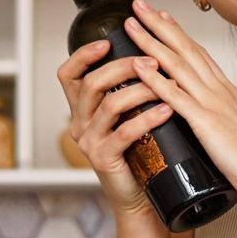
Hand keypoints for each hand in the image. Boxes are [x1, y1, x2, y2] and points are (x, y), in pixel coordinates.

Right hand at [54, 36, 180, 220]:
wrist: (140, 196)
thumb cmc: (139, 152)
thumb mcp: (127, 117)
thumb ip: (126, 91)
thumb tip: (147, 54)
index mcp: (81, 109)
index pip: (68, 75)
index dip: (83, 55)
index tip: (107, 41)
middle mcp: (79, 123)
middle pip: (92, 83)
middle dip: (124, 66)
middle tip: (153, 61)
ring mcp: (89, 142)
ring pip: (110, 105)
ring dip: (141, 90)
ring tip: (168, 85)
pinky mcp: (104, 159)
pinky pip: (124, 132)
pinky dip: (148, 118)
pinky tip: (167, 110)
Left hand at [121, 0, 236, 206]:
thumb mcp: (236, 131)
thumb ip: (219, 119)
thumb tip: (209, 119)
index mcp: (224, 92)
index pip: (197, 53)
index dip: (177, 32)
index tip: (160, 15)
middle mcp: (218, 91)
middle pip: (184, 49)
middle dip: (158, 25)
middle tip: (137, 5)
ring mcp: (212, 104)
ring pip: (176, 65)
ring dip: (151, 42)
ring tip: (131, 25)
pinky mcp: (207, 123)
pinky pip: (176, 96)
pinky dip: (156, 79)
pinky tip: (139, 66)